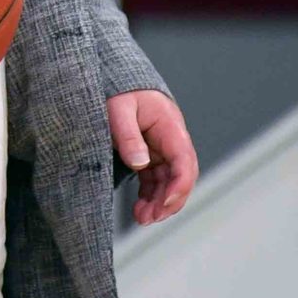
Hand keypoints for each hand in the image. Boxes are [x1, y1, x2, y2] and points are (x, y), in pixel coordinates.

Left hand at [107, 88, 198, 225]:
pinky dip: (150, 196)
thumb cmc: (118, 90)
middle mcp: (171, 139)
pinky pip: (155, 180)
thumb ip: (128, 136)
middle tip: (149, 218)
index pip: (184, 159)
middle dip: (170, 200)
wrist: (113, 79)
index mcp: (170, 124)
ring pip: (169, 181)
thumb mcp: (118, 109)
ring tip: (142, 218)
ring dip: (160, 202)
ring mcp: (161, 148)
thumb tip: (140, 163)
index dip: (180, 184)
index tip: (166, 202)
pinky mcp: (149, 155)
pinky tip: (140, 209)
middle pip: (182, 175)